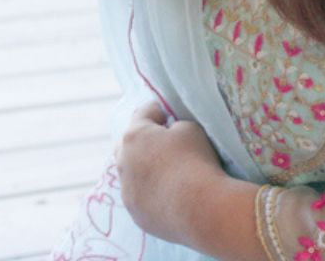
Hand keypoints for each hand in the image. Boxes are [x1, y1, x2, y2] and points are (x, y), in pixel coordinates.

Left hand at [115, 101, 225, 245]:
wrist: (202, 208)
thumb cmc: (197, 161)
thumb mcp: (191, 130)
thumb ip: (176, 127)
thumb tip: (170, 133)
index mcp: (134, 136)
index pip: (143, 115)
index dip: (156, 112)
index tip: (165, 113)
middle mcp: (122, 161)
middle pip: (127, 145)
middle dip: (141, 141)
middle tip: (158, 142)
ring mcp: (127, 190)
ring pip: (129, 174)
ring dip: (141, 170)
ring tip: (159, 171)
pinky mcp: (135, 213)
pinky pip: (139, 198)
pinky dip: (149, 194)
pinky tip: (164, 196)